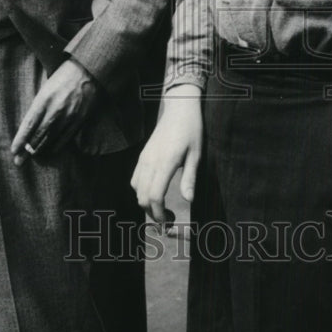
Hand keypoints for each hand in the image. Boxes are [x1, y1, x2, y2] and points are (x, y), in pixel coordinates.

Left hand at [11, 59, 97, 163]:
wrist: (88, 71)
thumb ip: (38, 106)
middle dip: (27, 151)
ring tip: (31, 157)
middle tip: (18, 161)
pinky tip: (51, 151)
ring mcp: (68, 116)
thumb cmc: (63, 77)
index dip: (21, 139)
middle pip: (38, 135)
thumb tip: (29, 126)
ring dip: (40, 150)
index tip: (13, 150)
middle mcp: (55, 110)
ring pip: (51, 139)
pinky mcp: (79, 119)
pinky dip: (56, 146)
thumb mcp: (45, 89)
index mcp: (44, 99)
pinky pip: (66, 138)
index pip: (29, 124)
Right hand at [131, 84, 202, 223]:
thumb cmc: (191, 130)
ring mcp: (144, 157)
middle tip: (166, 221)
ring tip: (161, 209)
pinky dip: (142, 191)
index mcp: (165, 162)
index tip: (167, 223)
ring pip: (136, 189)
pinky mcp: (143, 155)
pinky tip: (154, 192)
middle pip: (142, 196)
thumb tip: (188, 201)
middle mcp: (150, 161)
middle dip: (152, 213)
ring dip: (146, 203)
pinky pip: (135, 178)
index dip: (158, 214)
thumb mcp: (196, 154)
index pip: (155, 196)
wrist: (179, 108)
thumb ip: (189, 178)